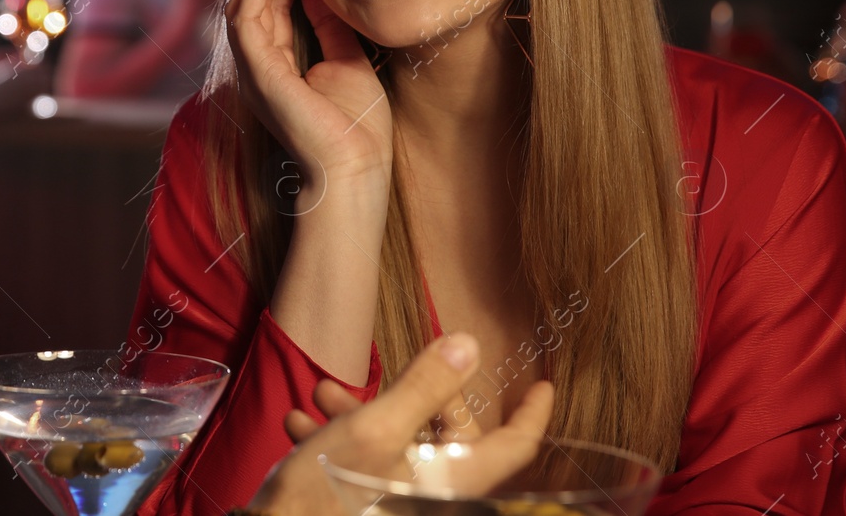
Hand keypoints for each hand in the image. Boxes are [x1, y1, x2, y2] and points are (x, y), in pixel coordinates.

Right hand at [225, 0, 392, 189]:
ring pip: (240, 5)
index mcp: (277, 63)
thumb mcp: (348, 60)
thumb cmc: (356, 127)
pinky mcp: (258, 74)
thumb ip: (330, 26)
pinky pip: (243, 21)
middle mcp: (259, 65)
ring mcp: (254, 70)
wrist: (356, 169)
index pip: (270, 5)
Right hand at [250, 333, 554, 514]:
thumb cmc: (326, 493)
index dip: (532, 414)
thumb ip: (424, 385)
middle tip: (386, 373)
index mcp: (452, 481)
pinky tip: (303, 424)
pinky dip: (343, 442)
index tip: (542, 386)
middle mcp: (434, 495)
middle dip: (411, 395)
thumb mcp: (374, 426)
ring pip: (401, 446)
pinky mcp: (369, 506)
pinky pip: (370, 467)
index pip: (514, 447)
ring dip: (363, 414)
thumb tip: (469, 345)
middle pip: (450, 438)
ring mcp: (401, 502)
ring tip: (322, 394)